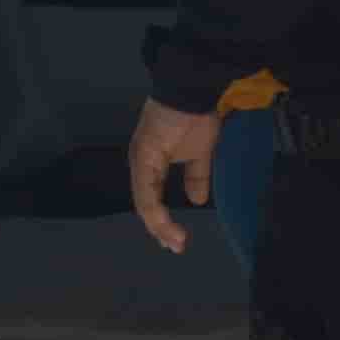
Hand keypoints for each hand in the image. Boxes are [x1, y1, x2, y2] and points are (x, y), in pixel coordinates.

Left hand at [127, 97, 220, 255]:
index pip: (152, 199)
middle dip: (159, 229)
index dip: (162, 221)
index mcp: (152, 165)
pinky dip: (154, 209)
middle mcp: (141, 164)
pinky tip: (163, 223)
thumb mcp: (199, 154)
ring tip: (173, 242)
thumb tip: (198, 200)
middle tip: (174, 248)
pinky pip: (146, 188)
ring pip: (144, 201)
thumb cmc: (195, 118)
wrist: (192, 91)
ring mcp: (140, 159)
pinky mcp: (143, 154)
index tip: (176, 241)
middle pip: (145, 204)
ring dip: (158, 224)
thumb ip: (196, 176)